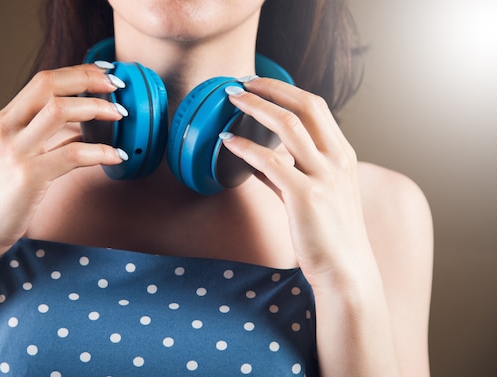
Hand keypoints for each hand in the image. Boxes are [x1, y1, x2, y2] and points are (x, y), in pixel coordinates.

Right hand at [0, 63, 127, 258]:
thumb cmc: (0, 194)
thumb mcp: (18, 156)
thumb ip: (47, 138)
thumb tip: (82, 126)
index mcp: (6, 120)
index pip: (43, 81)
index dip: (77, 72)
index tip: (105, 73)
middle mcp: (8, 129)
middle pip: (49, 85)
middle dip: (88, 79)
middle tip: (118, 85)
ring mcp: (16, 151)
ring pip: (60, 111)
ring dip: (96, 108)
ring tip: (121, 115)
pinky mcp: (28, 177)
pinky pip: (72, 154)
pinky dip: (100, 151)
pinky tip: (116, 156)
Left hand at [222, 78, 372, 287]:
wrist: (345, 270)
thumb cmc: (327, 233)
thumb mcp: (314, 194)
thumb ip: (287, 172)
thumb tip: (254, 157)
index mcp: (342, 154)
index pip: (315, 107)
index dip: (285, 89)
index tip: (258, 83)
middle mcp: (337, 159)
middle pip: (304, 105)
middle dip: (270, 88)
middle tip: (240, 83)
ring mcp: (324, 176)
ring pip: (287, 125)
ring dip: (255, 107)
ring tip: (230, 100)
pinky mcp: (306, 196)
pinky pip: (270, 162)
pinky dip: (245, 147)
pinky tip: (226, 142)